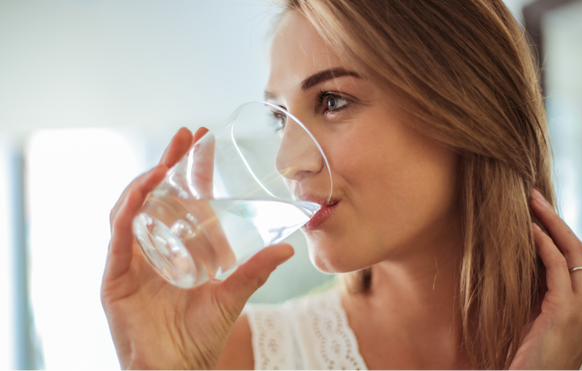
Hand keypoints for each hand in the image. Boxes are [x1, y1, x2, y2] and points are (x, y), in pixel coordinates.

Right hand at [101, 127, 293, 370]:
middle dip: (167, 162)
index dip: (187, 169)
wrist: (177, 370)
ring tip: (167, 159)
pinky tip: (145, 189)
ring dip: (146, 178)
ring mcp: (130, 260)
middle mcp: (150, 248)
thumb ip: (255, 271)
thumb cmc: (199, 337)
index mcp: (174, 247)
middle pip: (153, 195)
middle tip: (185, 136)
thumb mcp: (231, 295)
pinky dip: (129, 209)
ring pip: (130, 207)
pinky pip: (119, 235)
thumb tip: (287, 248)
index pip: (178, 199)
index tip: (202, 140)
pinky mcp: (115, 276)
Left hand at [510, 188, 581, 370]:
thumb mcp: (543, 314)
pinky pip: (558, 268)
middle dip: (559, 220)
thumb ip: (545, 288)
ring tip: (531, 202)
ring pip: (575, 252)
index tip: (542, 212)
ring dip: (552, 223)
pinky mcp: (567, 312)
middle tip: (535, 197)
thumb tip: (531, 256)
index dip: (566, 233)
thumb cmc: (533, 352)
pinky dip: (545, 244)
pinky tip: (530, 230)